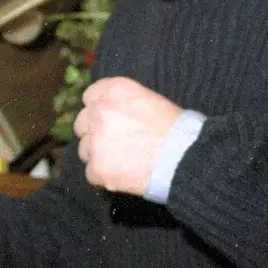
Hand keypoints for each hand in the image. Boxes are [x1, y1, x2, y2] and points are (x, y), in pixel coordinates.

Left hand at [74, 77, 181, 195]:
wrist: (185, 158)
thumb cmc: (176, 129)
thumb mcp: (149, 100)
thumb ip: (122, 102)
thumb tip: (109, 112)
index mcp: (113, 91)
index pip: (90, 96)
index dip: (98, 109)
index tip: (107, 120)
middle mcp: (99, 112)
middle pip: (82, 123)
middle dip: (94, 132)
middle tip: (114, 143)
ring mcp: (96, 142)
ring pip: (84, 149)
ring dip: (98, 155)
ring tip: (123, 161)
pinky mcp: (98, 168)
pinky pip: (91, 173)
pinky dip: (104, 176)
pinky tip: (123, 175)